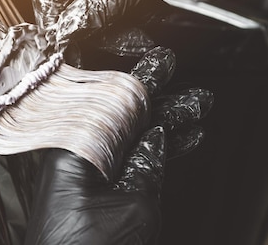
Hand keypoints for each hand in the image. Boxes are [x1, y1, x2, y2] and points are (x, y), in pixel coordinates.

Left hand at [24, 47, 212, 244]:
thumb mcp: (134, 205)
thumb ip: (148, 166)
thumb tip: (156, 137)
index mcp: (76, 145)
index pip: (114, 101)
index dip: (143, 80)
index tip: (161, 63)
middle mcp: (74, 151)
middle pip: (122, 116)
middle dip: (161, 103)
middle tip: (190, 94)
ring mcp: (81, 168)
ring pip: (127, 137)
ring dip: (161, 125)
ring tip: (194, 113)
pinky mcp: (88, 186)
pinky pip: (122, 159)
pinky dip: (149, 151)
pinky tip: (177, 141)